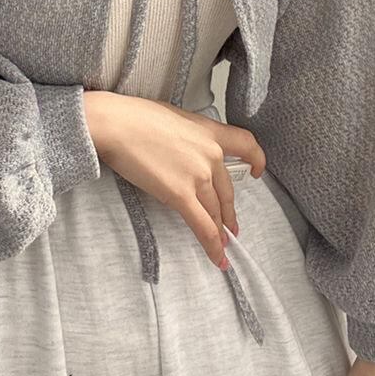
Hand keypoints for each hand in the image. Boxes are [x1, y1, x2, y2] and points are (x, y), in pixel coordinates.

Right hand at [83, 90, 264, 268]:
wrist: (117, 124)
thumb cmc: (137, 117)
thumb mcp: (175, 119)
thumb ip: (190, 138)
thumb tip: (188, 151)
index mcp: (209, 131)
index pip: (245, 143)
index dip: (256, 158)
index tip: (256, 171)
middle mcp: (210, 154)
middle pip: (226, 190)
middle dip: (229, 213)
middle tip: (230, 227)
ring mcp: (198, 176)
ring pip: (216, 211)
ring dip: (219, 231)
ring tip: (221, 245)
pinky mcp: (181, 195)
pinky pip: (203, 227)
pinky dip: (212, 245)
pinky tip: (218, 258)